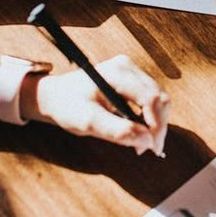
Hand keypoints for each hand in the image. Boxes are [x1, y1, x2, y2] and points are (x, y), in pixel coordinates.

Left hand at [22, 55, 169, 154]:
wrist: (56, 96)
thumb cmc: (68, 106)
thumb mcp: (88, 122)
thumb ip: (118, 131)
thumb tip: (147, 141)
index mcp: (118, 73)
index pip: (151, 97)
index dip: (156, 124)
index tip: (150, 147)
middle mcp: (128, 67)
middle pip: (159, 98)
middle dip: (158, 126)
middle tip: (148, 149)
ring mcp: (131, 71)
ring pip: (159, 99)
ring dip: (155, 123)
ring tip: (142, 143)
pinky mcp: (132, 78)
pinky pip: (151, 98)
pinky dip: (150, 117)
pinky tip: (139, 130)